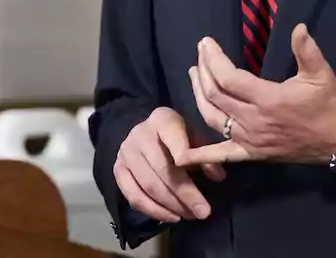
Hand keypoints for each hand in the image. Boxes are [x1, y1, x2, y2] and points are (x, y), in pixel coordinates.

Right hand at [114, 107, 225, 223]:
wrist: (143, 133)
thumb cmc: (175, 135)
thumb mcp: (194, 136)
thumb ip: (205, 153)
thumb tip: (218, 177)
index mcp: (161, 119)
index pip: (173, 137)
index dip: (186, 156)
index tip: (208, 178)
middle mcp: (139, 134)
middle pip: (162, 168)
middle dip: (185, 193)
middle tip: (203, 212)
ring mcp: (126, 153)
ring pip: (148, 186)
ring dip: (172, 206)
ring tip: (191, 216)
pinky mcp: (118, 171)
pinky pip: (133, 197)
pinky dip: (154, 211)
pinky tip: (172, 217)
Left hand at [177, 23, 335, 166]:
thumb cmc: (329, 105)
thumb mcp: (321, 74)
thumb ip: (307, 50)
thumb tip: (298, 27)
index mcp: (268, 99)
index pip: (228, 78)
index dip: (213, 59)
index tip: (206, 43)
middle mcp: (253, 121)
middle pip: (215, 94)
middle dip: (203, 70)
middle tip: (200, 53)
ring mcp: (250, 140)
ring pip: (212, 118)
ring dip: (197, 96)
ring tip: (193, 76)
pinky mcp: (252, 153)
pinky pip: (222, 154)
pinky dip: (200, 155)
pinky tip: (181, 155)